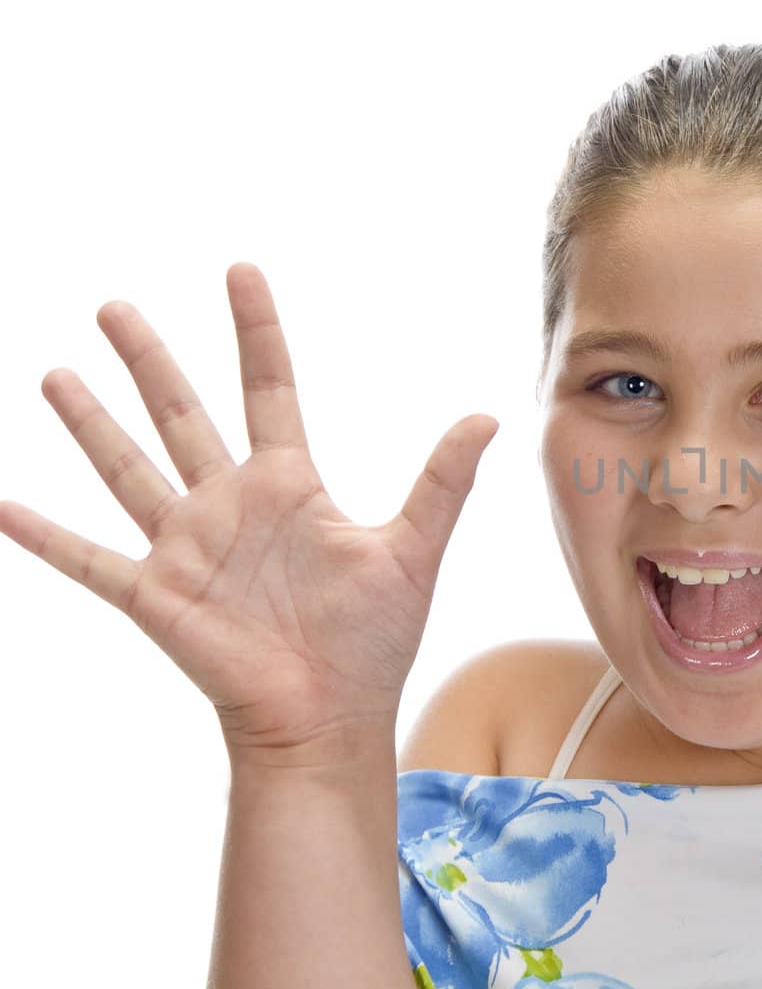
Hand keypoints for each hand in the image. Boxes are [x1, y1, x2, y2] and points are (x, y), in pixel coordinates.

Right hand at [0, 263, 498, 760]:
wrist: (330, 717)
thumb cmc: (374, 642)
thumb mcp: (413, 550)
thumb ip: (443, 482)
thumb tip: (487, 416)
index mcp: (289, 486)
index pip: (268, 389)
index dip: (255, 332)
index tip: (239, 271)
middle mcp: (230, 505)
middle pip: (182, 414)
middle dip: (150, 359)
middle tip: (114, 306)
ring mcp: (187, 548)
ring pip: (128, 469)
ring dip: (91, 424)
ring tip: (56, 373)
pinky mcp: (156, 595)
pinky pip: (89, 558)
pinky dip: (45, 535)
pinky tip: (4, 503)